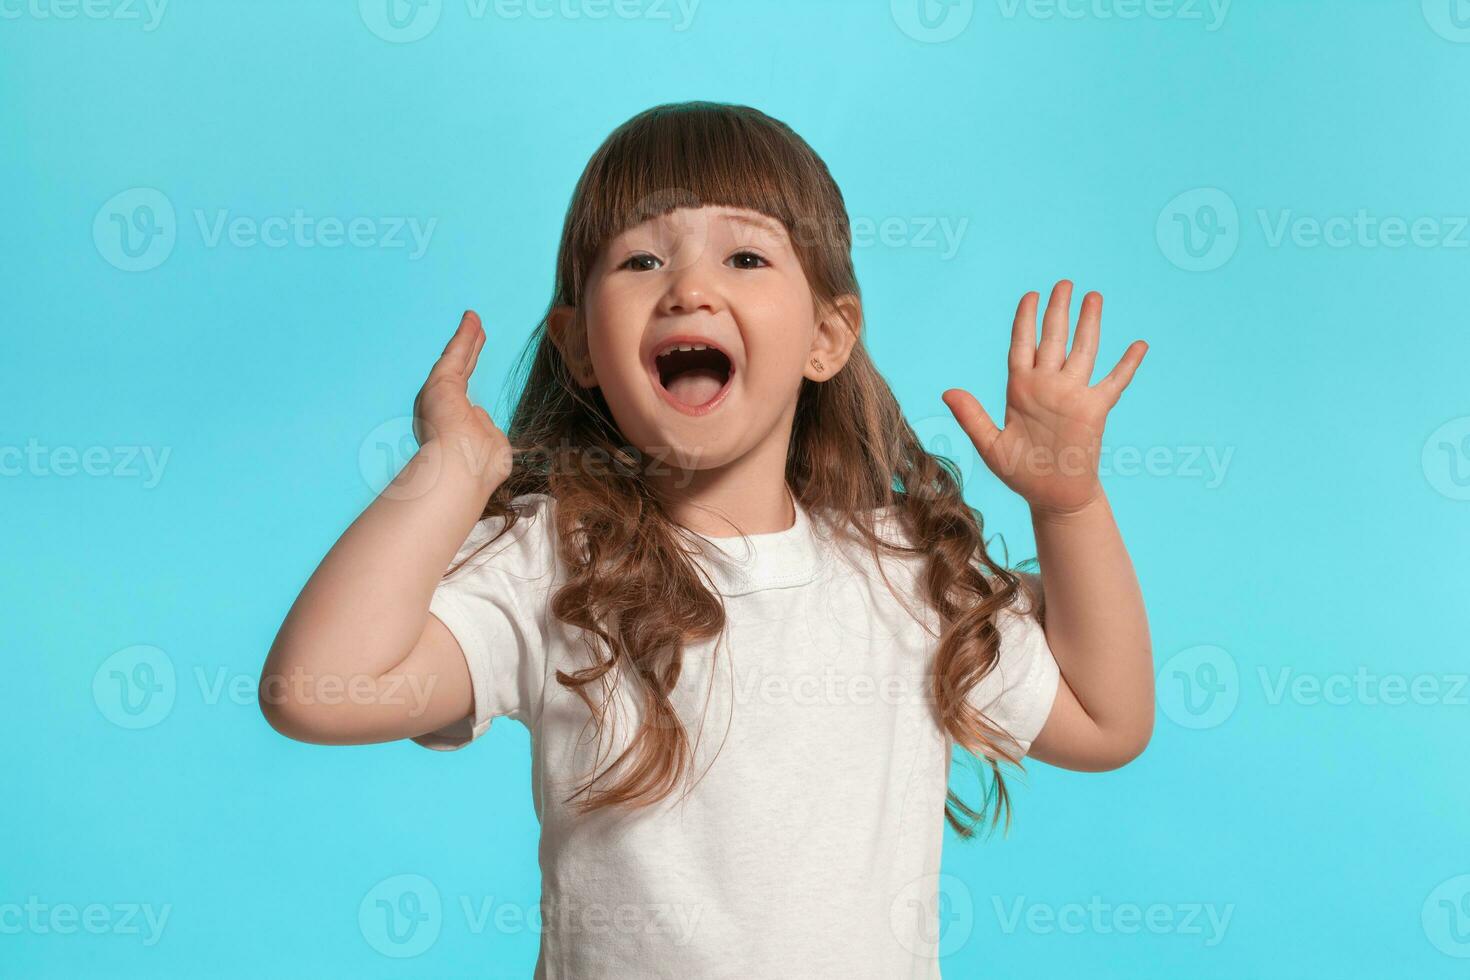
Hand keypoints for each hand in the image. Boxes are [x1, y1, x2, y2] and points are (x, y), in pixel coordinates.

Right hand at [412, 310, 511, 480]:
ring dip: (467, 340)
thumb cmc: (477, 470)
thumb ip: (486, 430)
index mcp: (458, 430)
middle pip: (461, 374)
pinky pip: (457, 354)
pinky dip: (465, 336)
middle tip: (476, 332)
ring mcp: (442, 396)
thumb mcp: (490, 449)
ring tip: (475, 322)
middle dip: (469, 353)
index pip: (467, 402)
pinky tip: (473, 318)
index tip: (479, 378)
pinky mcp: (442, 383)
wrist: (459, 471)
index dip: (474, 388)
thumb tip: (479, 412)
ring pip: (459, 361)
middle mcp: (445, 411)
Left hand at [941, 281, 1146, 517]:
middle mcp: (1048, 386)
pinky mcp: (1095, 410)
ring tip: (1094, 297)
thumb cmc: (1020, 473)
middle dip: (1058, 310)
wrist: (1052, 497)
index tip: (1030, 295)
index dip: (1025, 320)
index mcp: (1021, 390)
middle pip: (1053, 339)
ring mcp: (1073, 395)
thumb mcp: (990, 446)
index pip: (1022, 345)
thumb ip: (971, 417)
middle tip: (1064, 283)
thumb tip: (946, 392)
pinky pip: (1114, 382)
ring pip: (1083, 350)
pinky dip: (1127, 364)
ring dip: (1089, 324)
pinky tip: (1139, 344)